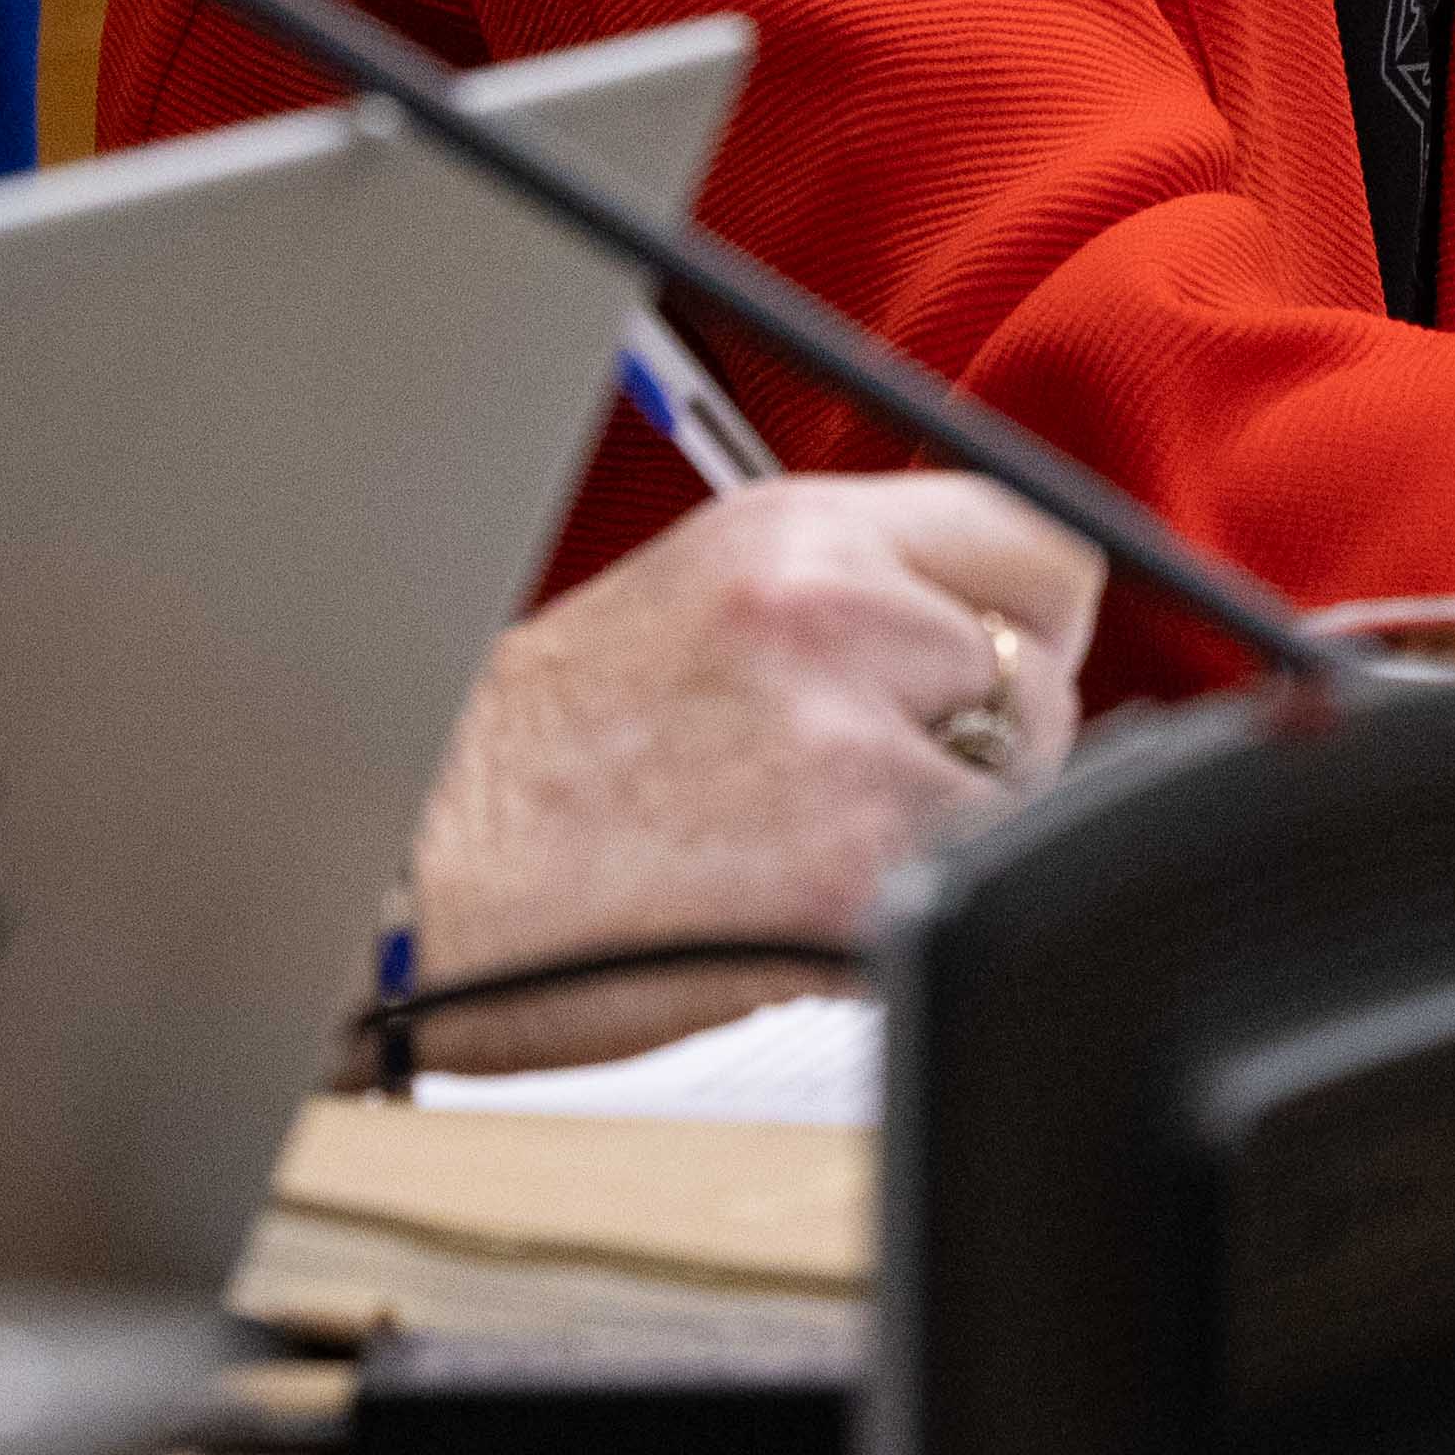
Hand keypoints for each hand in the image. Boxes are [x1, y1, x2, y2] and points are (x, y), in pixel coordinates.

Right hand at [398, 471, 1104, 1070]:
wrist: (408, 881)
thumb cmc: (522, 771)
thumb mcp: (694, 605)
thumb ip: (851, 601)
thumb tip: (990, 653)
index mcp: (796, 531)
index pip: (1036, 537)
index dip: (1035, 620)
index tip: (1008, 669)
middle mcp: (835, 610)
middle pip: (1046, 672)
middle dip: (988, 742)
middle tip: (865, 790)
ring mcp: (851, 739)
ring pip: (1023, 796)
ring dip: (949, 840)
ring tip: (811, 855)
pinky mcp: (855, 868)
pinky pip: (968, 896)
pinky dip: (911, 923)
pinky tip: (802, 919)